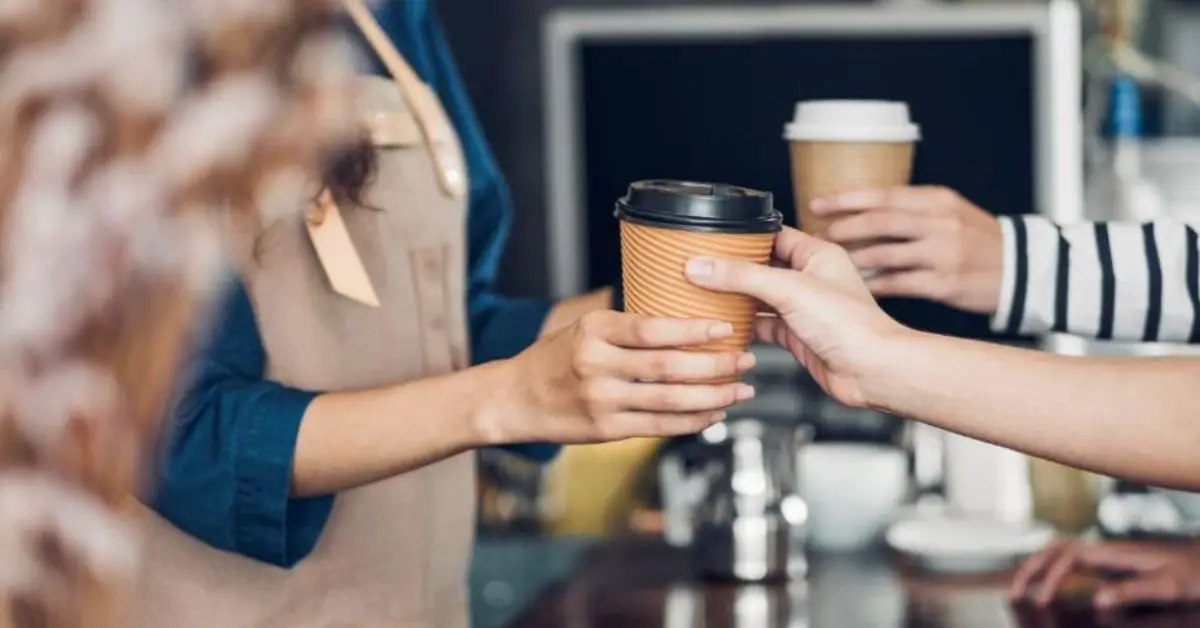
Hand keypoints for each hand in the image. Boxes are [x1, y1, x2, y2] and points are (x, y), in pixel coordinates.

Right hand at [503, 310, 755, 442]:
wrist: (513, 399)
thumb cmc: (553, 359)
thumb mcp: (583, 327)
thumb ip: (626, 326)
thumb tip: (682, 317)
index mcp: (594, 330)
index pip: (653, 328)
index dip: (693, 330)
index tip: (725, 329)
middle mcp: (596, 364)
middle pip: (668, 366)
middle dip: (715, 365)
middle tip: (746, 360)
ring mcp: (601, 400)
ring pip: (669, 400)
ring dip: (712, 396)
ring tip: (740, 390)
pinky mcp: (605, 429)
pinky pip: (658, 427)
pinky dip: (691, 422)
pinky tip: (713, 414)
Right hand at [684, 227, 908, 407]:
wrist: (871, 371)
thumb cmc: (851, 326)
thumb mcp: (789, 290)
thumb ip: (742, 276)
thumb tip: (703, 266)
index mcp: (818, 255)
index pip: (774, 235)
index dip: (745, 237)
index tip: (714, 239)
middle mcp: (811, 279)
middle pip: (763, 267)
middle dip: (735, 269)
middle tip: (703, 267)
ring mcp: (803, 309)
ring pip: (761, 298)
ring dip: (737, 298)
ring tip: (705, 293)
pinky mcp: (797, 336)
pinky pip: (763, 325)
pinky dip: (745, 325)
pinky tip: (725, 324)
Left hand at [810, 186, 1002, 313]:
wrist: (1023, 269)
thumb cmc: (978, 239)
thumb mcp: (950, 211)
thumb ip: (911, 209)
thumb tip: (860, 211)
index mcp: (937, 200)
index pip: (884, 194)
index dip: (846, 198)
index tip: (817, 203)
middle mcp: (940, 224)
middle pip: (880, 221)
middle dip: (843, 228)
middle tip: (817, 236)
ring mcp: (943, 254)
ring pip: (884, 254)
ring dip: (852, 259)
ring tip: (829, 263)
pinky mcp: (944, 284)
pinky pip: (897, 284)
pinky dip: (873, 285)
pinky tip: (855, 286)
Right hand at [1010, 539, 1199, 609]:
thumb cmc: (1191, 575)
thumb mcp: (1167, 587)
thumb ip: (1133, 591)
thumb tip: (1097, 599)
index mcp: (1113, 553)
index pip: (1067, 557)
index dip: (1050, 577)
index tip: (1042, 602)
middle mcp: (1104, 549)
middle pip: (1053, 549)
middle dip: (1030, 568)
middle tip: (1013, 593)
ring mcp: (1105, 553)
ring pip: (1058, 551)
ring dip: (1036, 566)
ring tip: (1020, 588)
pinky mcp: (1108, 561)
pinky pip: (1069, 560)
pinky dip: (1050, 569)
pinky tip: (1048, 584)